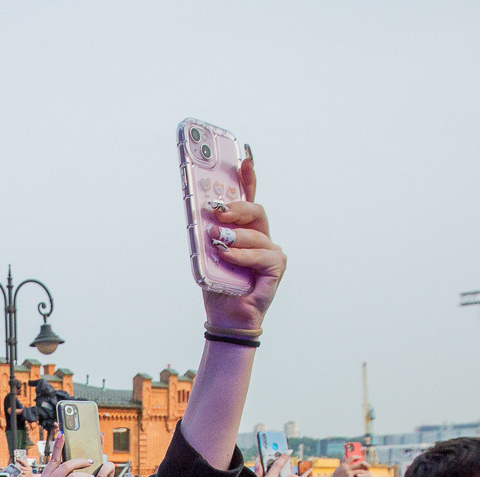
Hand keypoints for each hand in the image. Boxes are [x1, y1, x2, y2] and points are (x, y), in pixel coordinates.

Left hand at [201, 150, 284, 332]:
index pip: (248, 198)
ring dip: (233, 236)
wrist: (226, 317)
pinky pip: (261, 253)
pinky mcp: (277, 265)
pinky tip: (226, 256)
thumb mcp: (206, 254)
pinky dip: (241, 255)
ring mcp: (271, 250)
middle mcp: (261, 237)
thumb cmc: (218, 285)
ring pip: (255, 232)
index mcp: (244, 231)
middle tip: (217, 209)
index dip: (248, 177)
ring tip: (215, 240)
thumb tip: (202, 212)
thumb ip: (207, 233)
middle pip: (255, 210)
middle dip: (237, 206)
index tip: (243, 156)